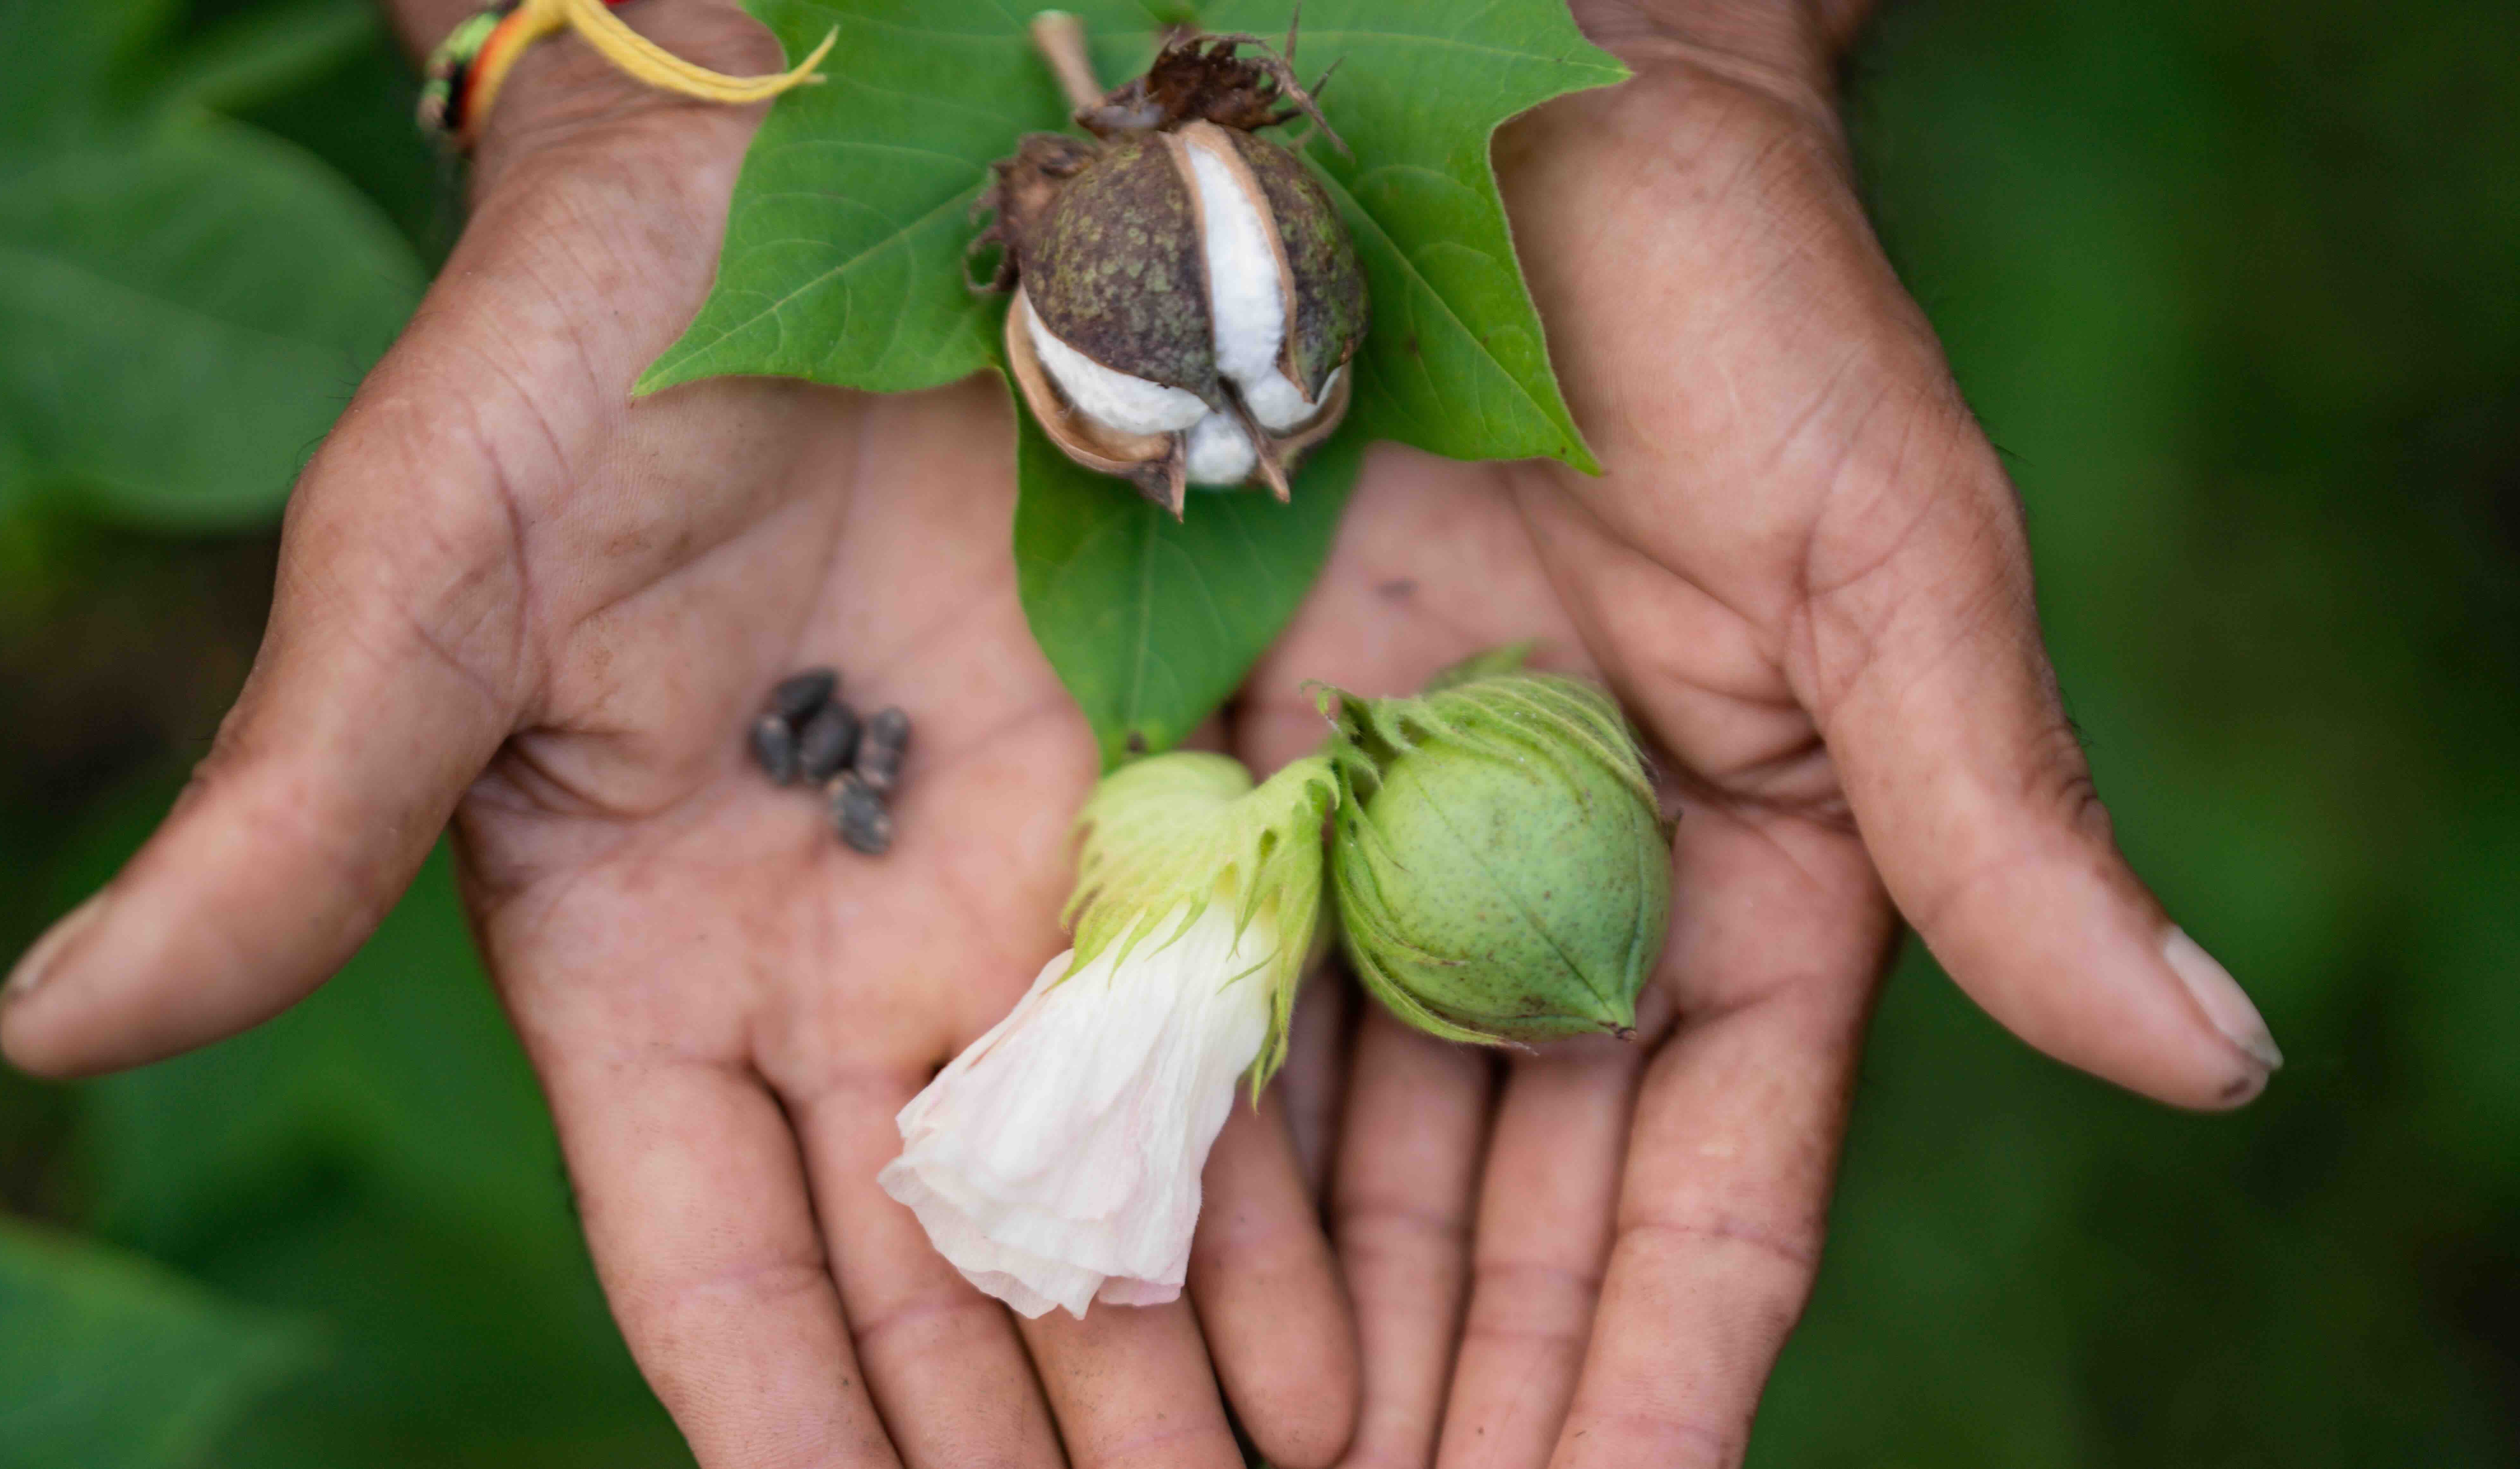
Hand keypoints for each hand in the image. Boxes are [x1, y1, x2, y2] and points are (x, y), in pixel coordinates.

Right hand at [0, 4, 1356, 1465]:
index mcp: (648, 958)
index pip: (716, 1269)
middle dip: (1022, 1450)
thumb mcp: (432, 571)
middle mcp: (840, 966)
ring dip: (1174, 1369)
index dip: (790, 1433)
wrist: (802, 174)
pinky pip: (1230, 1035)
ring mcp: (1011, 892)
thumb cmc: (578, 348)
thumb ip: (305, 810)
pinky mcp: (1163, 794)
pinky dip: (1284, 1192)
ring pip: (1098, 1194)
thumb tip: (61, 1018)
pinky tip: (1358, 1334)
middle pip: (931, 1277)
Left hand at [1236, 2, 2282, 1464]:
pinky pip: (1185, 1000)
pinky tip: (1120, 1309)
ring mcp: (1372, 841)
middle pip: (1507, 1215)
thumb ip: (2001, 816)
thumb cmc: (1728, 296)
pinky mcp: (1213, 767)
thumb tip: (2205, 1053)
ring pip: (1339, 1154)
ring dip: (1299, 1340)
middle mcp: (1546, 890)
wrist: (1496, 103)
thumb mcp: (1886, 557)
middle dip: (1458, 1402)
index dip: (1656, 1376)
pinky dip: (1166, 1157)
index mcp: (1741, 878)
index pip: (1704, 1195)